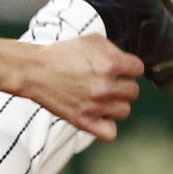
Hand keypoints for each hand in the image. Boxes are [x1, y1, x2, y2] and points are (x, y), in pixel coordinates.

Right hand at [24, 34, 144, 142]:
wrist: (34, 70)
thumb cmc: (61, 55)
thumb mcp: (90, 40)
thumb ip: (114, 50)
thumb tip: (128, 63)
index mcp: (110, 63)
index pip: (138, 69)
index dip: (128, 67)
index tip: (118, 69)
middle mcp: (106, 86)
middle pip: (133, 91)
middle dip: (121, 85)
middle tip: (104, 81)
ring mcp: (95, 105)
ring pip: (124, 111)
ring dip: (114, 103)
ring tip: (99, 97)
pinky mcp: (84, 121)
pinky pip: (111, 133)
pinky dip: (107, 125)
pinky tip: (99, 114)